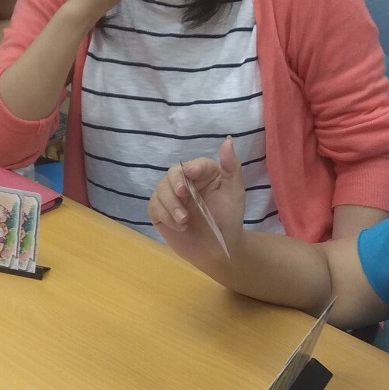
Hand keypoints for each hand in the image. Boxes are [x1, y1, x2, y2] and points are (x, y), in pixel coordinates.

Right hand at [148, 138, 245, 266]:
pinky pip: (154, 207)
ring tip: (185, 221)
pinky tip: (179, 226)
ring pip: (161, 190)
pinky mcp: (160, 211)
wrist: (217, 249)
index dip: (192, 168)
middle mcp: (185, 181)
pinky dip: (165, 216)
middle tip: (183, 195)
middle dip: (176, 184)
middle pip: (173, 174)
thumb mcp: (234, 192)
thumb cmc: (228, 218)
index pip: (194, 164)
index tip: (192, 175)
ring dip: (171, 205)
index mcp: (204, 173)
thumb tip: (228, 140)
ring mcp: (171, 196)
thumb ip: (231, 167)